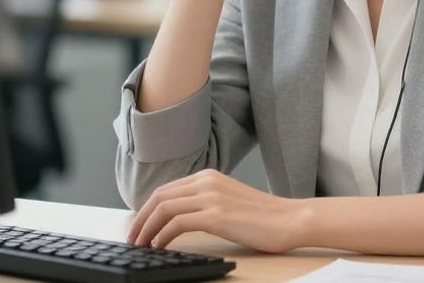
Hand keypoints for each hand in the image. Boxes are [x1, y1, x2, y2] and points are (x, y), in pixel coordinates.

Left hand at [127, 169, 306, 252]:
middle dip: (141, 218)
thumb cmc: (265, 217)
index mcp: (209, 176)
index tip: (139, 226)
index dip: (147, 209)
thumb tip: (180, 219)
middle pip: (160, 196)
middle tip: (132, 237)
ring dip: (147, 228)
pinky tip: (159, 246)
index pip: (167, 189)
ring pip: (164, 208)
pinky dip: (162, 235)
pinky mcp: (216, 215)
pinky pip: (176, 223)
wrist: (291, 219)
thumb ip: (208, 202)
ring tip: (140, 245)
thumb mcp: (230, 201)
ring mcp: (211, 197)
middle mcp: (207, 181)